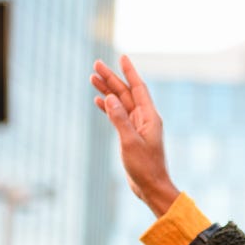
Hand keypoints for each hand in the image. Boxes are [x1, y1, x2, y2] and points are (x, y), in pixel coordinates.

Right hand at [92, 55, 179, 216]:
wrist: (151, 187)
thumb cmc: (145, 167)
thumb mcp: (129, 142)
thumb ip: (119, 119)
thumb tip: (110, 98)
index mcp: (149, 117)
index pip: (138, 88)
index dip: (129, 72)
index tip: (122, 57)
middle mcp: (144, 118)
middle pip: (126, 93)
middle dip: (112, 78)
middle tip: (96, 64)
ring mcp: (137, 127)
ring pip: (120, 103)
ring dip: (107, 91)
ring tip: (92, 78)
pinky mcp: (131, 136)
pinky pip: (118, 116)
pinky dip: (108, 108)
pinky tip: (99, 101)